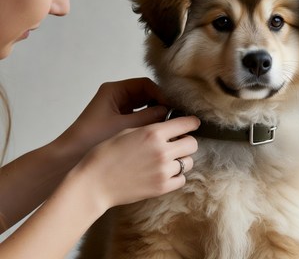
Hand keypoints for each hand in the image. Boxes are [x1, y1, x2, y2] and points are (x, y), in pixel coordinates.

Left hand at [53, 78, 169, 160]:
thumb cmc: (92, 139)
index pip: (145, 85)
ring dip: (154, 113)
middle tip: (173, 115)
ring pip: (142, 106)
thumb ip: (149, 117)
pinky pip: (137, 116)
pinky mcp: (117, 121)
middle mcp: (116, 96)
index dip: (160, 94)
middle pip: (145, 94)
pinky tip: (156, 131)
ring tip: (167, 124)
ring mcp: (116, 108)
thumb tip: (171, 112)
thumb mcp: (124, 127)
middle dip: (159, 103)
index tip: (172, 107)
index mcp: (114, 90)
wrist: (68, 159)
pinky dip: (147, 122)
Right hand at [75, 115, 199, 208]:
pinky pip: (181, 179)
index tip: (193, 123)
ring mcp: (163, 171)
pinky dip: (176, 175)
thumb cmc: (106, 155)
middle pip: (192, 144)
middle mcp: (162, 151)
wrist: (94, 183)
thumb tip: (168, 128)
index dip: (192, 122)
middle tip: (178, 142)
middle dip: (187, 141)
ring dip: (181, 159)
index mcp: (153, 133)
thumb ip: (151, 128)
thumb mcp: (128, 131)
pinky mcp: (162, 188)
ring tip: (168, 159)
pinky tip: (165, 172)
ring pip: (188, 162)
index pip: (186, 124)